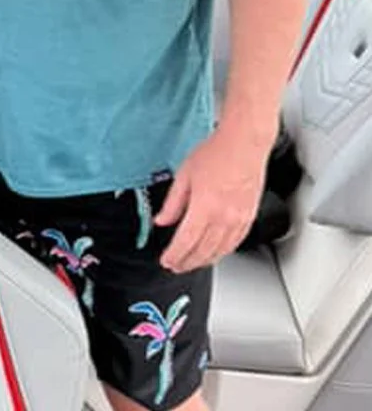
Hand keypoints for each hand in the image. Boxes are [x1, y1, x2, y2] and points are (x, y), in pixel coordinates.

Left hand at [154, 128, 270, 272]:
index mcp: (205, 207)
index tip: (166, 260)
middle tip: (176, 266)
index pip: (186, 241)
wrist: (244, 145)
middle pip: (203, 251)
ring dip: (204, 261)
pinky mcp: (249, 218)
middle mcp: (224, 218)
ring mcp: (239, 220)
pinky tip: (215, 253)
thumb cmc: (216, 154)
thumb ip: (173, 203)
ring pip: (220, 251)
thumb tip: (162, 220)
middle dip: (187, 262)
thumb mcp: (185, 175)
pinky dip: (223, 252)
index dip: (174, 255)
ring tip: (191, 263)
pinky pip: (235, 243)